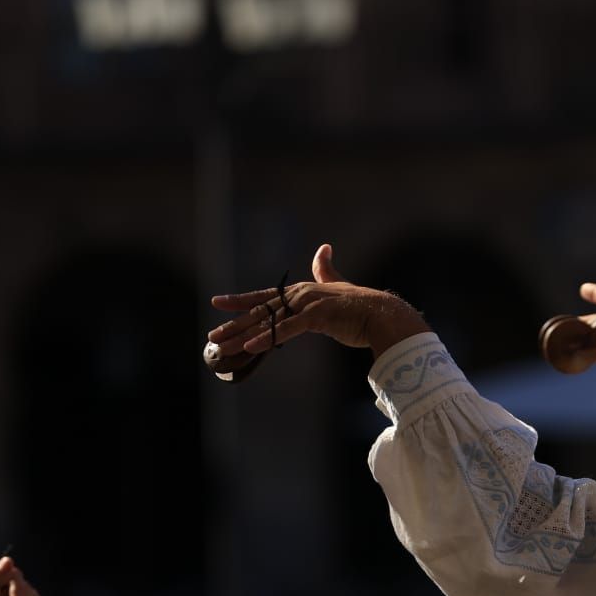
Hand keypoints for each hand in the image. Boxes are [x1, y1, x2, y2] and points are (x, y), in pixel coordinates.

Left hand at [208, 244, 429, 360]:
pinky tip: (251, 347)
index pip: (264, 297)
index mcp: (301, 292)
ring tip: (223, 348)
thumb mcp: (338, 286)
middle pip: (261, 312)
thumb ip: (326, 270)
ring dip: (244, 336)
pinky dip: (268, 338)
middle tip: (212, 338)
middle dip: (234, 325)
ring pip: (269, 323)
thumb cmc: (361, 306)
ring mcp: (307, 305)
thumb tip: (324, 247)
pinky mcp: (317, 317)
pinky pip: (287, 330)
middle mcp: (300, 296)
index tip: (217, 303)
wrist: (383, 314)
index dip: (239, 301)